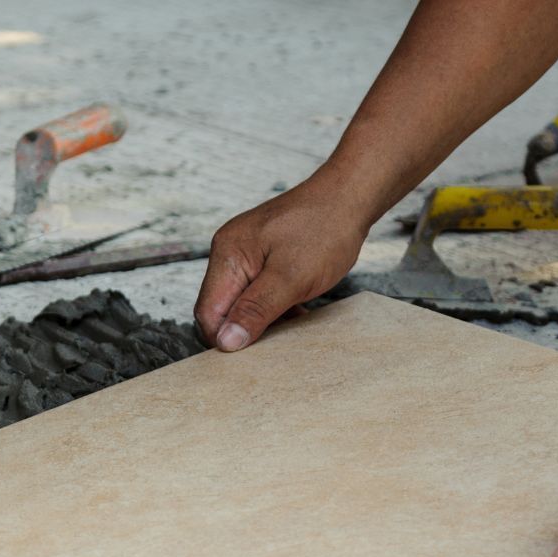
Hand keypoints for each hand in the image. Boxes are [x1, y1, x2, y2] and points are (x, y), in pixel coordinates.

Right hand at [194, 174, 369, 350]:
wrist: (349, 198)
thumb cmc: (323, 231)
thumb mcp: (290, 278)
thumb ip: (256, 310)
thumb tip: (226, 342)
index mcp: (228, 255)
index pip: (208, 312)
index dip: (225, 339)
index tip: (252, 356)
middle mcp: (229, 254)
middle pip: (221, 310)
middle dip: (243, 331)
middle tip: (274, 344)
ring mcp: (246, 256)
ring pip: (240, 305)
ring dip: (261, 322)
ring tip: (290, 326)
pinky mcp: (262, 260)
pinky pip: (257, 295)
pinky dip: (273, 310)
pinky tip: (295, 313)